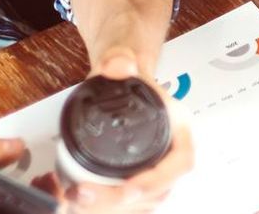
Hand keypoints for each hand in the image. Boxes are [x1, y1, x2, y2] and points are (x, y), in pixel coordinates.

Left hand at [56, 54, 194, 211]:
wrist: (121, 78)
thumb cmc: (127, 74)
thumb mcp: (122, 59)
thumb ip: (119, 59)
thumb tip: (119, 67)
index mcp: (178, 125)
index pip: (181, 160)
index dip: (157, 179)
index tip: (129, 188)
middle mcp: (171, 151)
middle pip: (158, 191)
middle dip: (120, 201)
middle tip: (85, 196)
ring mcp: (155, 169)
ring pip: (143, 204)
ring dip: (110, 208)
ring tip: (77, 200)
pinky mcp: (136, 180)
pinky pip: (130, 205)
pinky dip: (106, 208)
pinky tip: (83, 202)